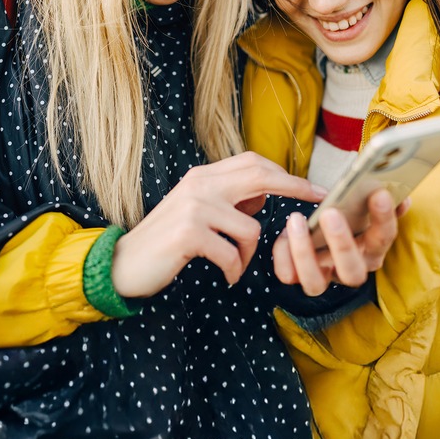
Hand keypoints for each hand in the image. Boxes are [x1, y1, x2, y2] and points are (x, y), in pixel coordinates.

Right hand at [111, 152, 326, 298]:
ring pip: (251, 228)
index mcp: (203, 176)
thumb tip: (263, 194)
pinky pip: (232, 253)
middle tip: (316, 210)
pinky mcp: (189, 233)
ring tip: (235, 265)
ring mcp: (194, 207)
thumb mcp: (197, 211)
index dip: (287, 175)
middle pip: (260, 176)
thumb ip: (227, 199)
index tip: (314, 189)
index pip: (254, 163)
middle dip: (294, 191)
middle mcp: (199, 184)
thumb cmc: (166, 241)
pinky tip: (225, 276)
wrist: (123, 264)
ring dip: (249, 254)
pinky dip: (234, 270)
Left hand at [272, 189, 407, 296]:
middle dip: (341, 243)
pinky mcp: (298, 275)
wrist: (324, 227)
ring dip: (303, 252)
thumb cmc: (349, 214)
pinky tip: (283, 233)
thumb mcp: (365, 205)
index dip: (384, 218)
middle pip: (351, 271)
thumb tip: (402, 197)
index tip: (378, 193)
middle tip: (330, 213)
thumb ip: (382, 200)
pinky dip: (282, 255)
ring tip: (296, 219)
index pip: (384, 238)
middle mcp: (351, 269)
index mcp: (372, 250)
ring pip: (314, 283)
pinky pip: (287, 275)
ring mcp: (324, 276)